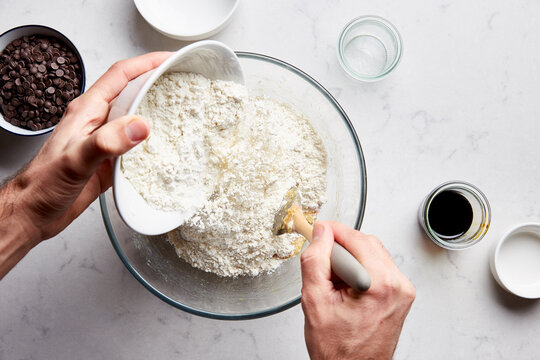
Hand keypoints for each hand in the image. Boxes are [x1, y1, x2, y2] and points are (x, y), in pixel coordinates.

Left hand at [0, 52, 169, 278]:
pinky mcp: (109, 161)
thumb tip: (140, 126)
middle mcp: (97, 122)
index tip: (169, 60)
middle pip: (132, 93)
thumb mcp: (74, 161)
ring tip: (182, 112)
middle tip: (182, 83)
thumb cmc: (42, 185)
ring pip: (136, 118)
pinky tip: (165, 149)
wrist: (33, 213)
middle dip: (157, 83)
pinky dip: (153, 144)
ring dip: (158, 113)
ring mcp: (104, 141)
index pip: (120, 76)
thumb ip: (106, 142)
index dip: (146, 63)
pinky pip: (136, 146)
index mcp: (87, 111)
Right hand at [301, 222, 414, 359]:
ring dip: (349, 260)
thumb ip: (316, 260)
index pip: (355, 238)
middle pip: (365, 243)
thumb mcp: (314, 301)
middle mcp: (398, 285)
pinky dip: (359, 270)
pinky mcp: (400, 294)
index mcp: (381, 284)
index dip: (331, 232)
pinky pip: (377, 267)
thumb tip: (321, 232)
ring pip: (371, 253)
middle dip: (340, 249)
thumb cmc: (338, 349)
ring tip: (334, 285)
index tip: (315, 230)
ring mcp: (403, 290)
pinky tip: (346, 290)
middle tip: (322, 268)